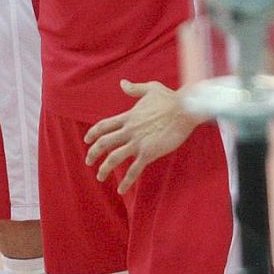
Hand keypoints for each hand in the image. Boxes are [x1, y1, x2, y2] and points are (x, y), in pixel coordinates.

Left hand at [82, 80, 202, 193]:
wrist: (186, 109)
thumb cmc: (171, 98)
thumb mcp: (151, 88)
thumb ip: (135, 88)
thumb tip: (122, 83)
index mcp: (128, 116)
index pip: (104, 125)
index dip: (93, 133)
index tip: (87, 140)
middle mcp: (129, 130)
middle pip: (104, 143)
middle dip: (93, 153)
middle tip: (88, 161)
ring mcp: (138, 142)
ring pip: (113, 158)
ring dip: (104, 169)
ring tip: (100, 177)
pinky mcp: (149, 152)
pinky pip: (134, 170)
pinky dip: (126, 182)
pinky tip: (121, 190)